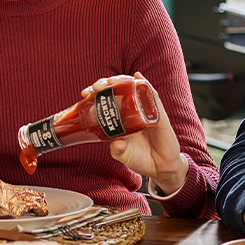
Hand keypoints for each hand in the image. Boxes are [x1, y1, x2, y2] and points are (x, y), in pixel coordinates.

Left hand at [88, 73, 188, 195]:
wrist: (159, 167)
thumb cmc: (139, 158)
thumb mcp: (123, 155)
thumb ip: (118, 150)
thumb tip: (116, 143)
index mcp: (119, 119)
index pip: (106, 100)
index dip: (96, 95)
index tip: (85, 94)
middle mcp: (131, 111)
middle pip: (118, 91)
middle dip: (106, 85)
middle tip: (96, 87)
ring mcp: (144, 111)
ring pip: (132, 89)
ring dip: (122, 81)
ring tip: (111, 80)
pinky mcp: (158, 114)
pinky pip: (152, 96)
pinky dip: (145, 85)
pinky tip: (137, 77)